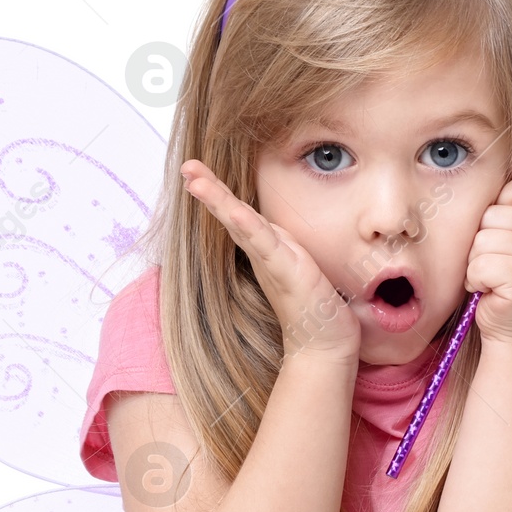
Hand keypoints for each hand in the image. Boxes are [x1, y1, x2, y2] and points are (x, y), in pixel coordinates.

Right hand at [181, 160, 360, 359]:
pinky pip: (264, 243)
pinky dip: (246, 224)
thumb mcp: (305, 267)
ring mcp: (271, 263)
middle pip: (231, 214)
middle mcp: (263, 255)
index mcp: (268, 250)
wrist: (325, 346)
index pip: (241, 215)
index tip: (198, 171)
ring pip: (240, 223)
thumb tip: (286, 233)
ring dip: (217, 199)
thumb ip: (292, 249)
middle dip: (208, 188)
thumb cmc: (317, 309)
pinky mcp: (285, 272)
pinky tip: (231, 210)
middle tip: (186, 166)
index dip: (220, 192)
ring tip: (194, 179)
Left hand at [465, 169, 511, 346]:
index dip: (497, 215)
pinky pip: (479, 264)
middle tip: (500, 266)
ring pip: (481, 240)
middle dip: (482, 244)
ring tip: (495, 279)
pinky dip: (476, 281)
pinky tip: (492, 291)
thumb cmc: (507, 280)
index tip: (508, 241)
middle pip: (490, 215)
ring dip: (477, 264)